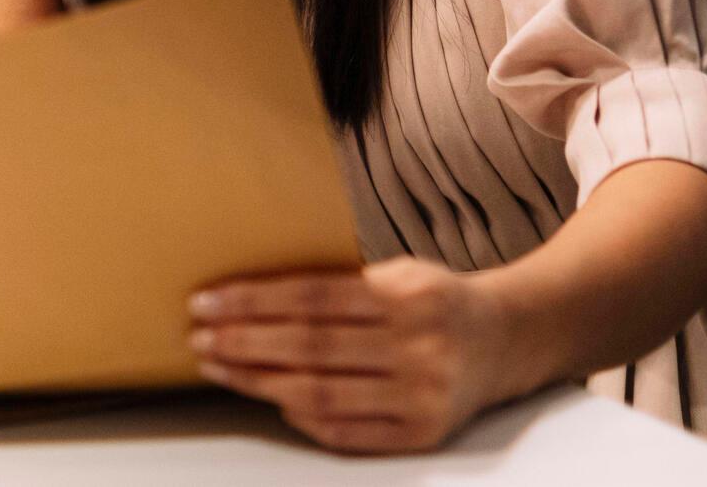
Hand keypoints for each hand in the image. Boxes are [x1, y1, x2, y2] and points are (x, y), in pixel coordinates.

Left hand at [188, 257, 533, 453]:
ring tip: (219, 366)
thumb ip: (342, 284)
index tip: (207, 302)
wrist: (506, 341)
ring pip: (321, 393)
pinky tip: (271, 399)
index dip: (254, 302)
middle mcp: (420, 347)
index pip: (314, 297)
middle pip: (312, 348)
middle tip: (200, 336)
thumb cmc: (435, 300)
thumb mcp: (399, 272)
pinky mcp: (422, 434)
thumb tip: (254, 295)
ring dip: (259, 381)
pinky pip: (345, 432)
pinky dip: (302, 416)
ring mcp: (422, 396)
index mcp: (410, 295)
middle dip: (245, 343)